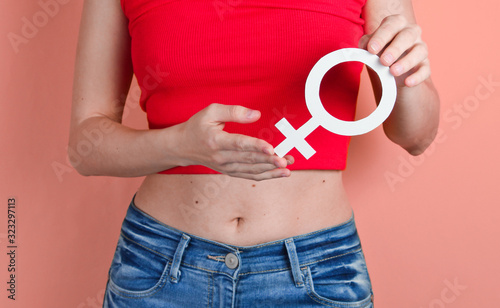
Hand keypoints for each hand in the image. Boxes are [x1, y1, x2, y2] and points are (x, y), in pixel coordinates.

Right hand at [176, 103, 293, 180]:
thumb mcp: (211, 111)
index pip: (239, 144)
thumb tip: (256, 114)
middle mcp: (221, 157)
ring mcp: (226, 167)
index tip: (271, 148)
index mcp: (216, 141)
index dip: (256, 147)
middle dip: (269, 161)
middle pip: (249, 160)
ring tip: (288, 167)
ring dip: (271, 170)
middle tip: (286, 159)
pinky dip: (266, 176)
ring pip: (252, 171)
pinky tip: (280, 173)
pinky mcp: (230, 172)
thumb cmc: (198, 126)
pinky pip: (250, 176)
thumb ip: (234, 111)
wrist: (182, 147)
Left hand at [358, 14, 429, 87]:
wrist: (390, 71)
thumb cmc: (380, 52)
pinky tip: (408, 82)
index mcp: (396, 24)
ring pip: (419, 51)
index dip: (381, 36)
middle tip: (384, 61)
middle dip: (395, 48)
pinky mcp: (424, 65)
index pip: (391, 25)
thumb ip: (366, 43)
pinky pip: (425, 69)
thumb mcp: (371, 47)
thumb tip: (364, 45)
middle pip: (407, 35)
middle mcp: (411, 32)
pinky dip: (417, 76)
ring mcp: (420, 48)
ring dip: (407, 62)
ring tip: (393, 72)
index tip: (371, 49)